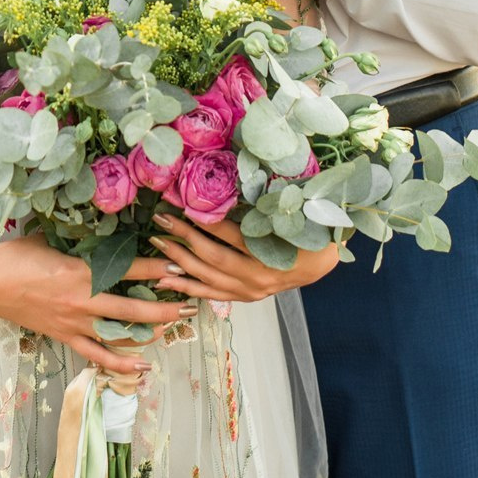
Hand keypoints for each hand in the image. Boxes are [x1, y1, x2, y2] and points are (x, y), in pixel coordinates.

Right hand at [0, 235, 196, 376]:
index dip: (156, 267)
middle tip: (190, 300)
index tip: (178, 263)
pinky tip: (142, 366)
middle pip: (134, 307)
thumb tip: (100, 220)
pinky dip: (120, 363)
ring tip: (174, 325)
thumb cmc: (14, 255)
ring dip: (150, 331)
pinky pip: (97, 355)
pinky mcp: (64, 336)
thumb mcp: (48, 237)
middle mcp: (81, 302)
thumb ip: (76, 235)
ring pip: (120, 333)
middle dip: (165, 305)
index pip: (128, 270)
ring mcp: (74, 323)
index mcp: (79, 272)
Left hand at [145, 211, 340, 302]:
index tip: (179, 202)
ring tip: (158, 242)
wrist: (319, 260)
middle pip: (213, 256)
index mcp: (271, 251)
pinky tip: (165, 280)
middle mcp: (259, 274)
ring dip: (179, 260)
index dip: (203, 218)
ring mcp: (251, 289)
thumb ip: (258, 202)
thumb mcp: (284, 212)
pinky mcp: (246, 297)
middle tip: (161, 218)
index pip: (229, 234)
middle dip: (183, 236)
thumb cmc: (301, 229)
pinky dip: (187, 287)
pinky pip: (211, 294)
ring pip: (208, 277)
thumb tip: (225, 180)